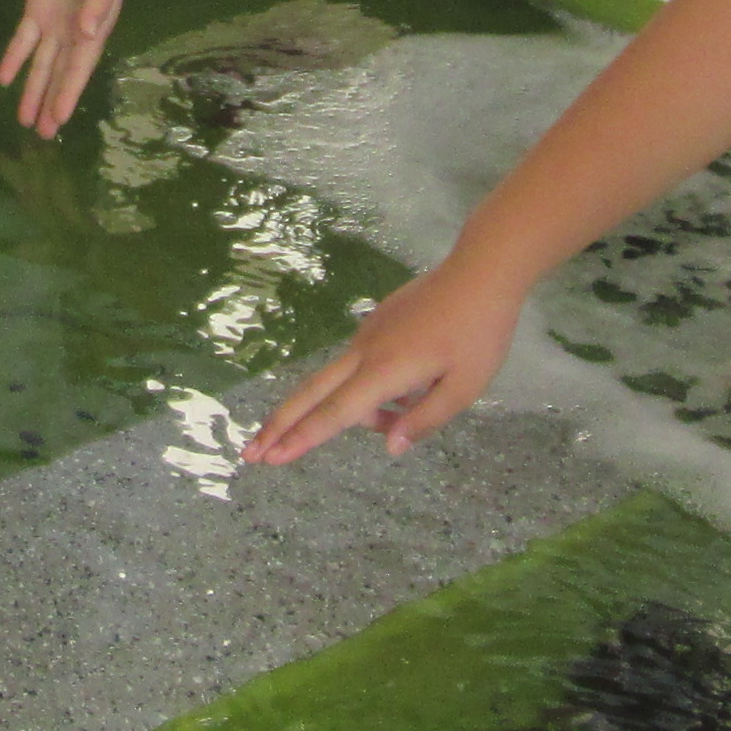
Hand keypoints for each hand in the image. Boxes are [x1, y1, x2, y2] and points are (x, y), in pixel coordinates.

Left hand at [0, 0, 133, 136]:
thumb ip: (96, 4)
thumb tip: (86, 33)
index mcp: (94, 32)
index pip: (78, 69)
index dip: (68, 94)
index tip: (59, 118)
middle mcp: (73, 36)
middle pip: (59, 76)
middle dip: (50, 103)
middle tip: (43, 134)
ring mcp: (54, 26)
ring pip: (40, 66)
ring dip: (33, 91)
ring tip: (24, 120)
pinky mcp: (36, 12)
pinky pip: (23, 41)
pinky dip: (14, 59)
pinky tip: (4, 80)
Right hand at [242, 258, 532, 465]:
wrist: (480, 271)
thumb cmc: (479, 332)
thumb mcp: (465, 387)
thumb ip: (424, 420)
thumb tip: (390, 447)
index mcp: (386, 371)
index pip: (336, 414)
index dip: (302, 439)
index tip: (271, 458)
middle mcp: (366, 351)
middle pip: (312, 393)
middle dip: (281, 424)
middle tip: (250, 452)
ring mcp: (368, 333)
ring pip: (341, 381)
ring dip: (351, 411)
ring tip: (394, 421)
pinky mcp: (377, 322)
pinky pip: (361, 364)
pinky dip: (368, 388)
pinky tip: (409, 390)